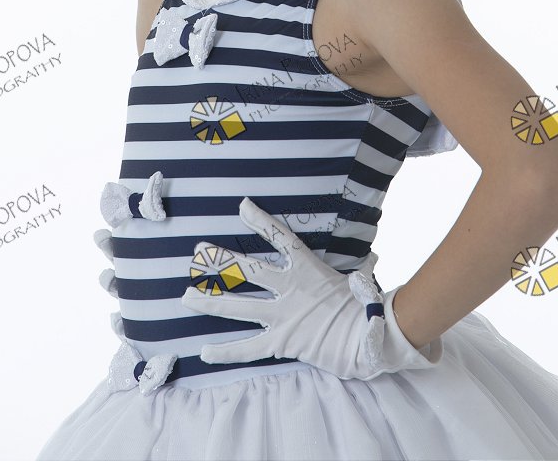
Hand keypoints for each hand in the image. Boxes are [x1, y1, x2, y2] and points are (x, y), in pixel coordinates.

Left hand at [180, 196, 443, 380]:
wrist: (367, 335)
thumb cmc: (365, 306)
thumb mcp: (357, 279)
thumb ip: (355, 269)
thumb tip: (372, 261)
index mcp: (307, 268)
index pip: (280, 237)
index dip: (261, 221)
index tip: (242, 206)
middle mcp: (289, 288)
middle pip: (248, 270)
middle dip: (221, 260)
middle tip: (198, 251)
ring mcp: (282, 315)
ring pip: (239, 305)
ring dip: (210, 300)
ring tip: (185, 295)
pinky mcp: (280, 341)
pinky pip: (248, 347)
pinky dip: (227, 350)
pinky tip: (205, 350)